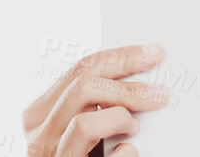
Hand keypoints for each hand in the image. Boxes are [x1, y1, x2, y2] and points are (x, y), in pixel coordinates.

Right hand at [20, 42, 170, 156]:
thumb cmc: (81, 155)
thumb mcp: (79, 126)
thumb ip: (93, 102)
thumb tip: (138, 71)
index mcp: (40, 114)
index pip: (80, 70)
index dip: (121, 58)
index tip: (154, 54)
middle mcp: (39, 135)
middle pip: (83, 87)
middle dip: (128, 86)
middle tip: (160, 95)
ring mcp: (52, 156)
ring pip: (85, 123)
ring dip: (120, 119)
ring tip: (133, 129)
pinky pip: (107, 156)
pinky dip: (125, 152)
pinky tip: (127, 152)